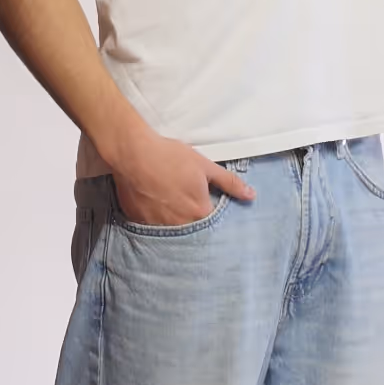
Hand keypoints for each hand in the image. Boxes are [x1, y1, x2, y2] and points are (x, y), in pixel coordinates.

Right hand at [111, 134, 255, 226]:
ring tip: (169, 203)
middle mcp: (180, 225)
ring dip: (174, 222)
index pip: (214, 223)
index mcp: (199, 212)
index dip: (212, 214)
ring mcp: (157, 226)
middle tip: (184, 202)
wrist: (133, 154)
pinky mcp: (139, 222)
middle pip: (192, 229)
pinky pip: (151, 228)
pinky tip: (154, 205)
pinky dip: (155, 220)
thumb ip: (229, 183)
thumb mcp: (205, 166)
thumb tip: (250, 195)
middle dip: (193, 220)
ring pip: (172, 230)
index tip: (208, 208)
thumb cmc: (169, 157)